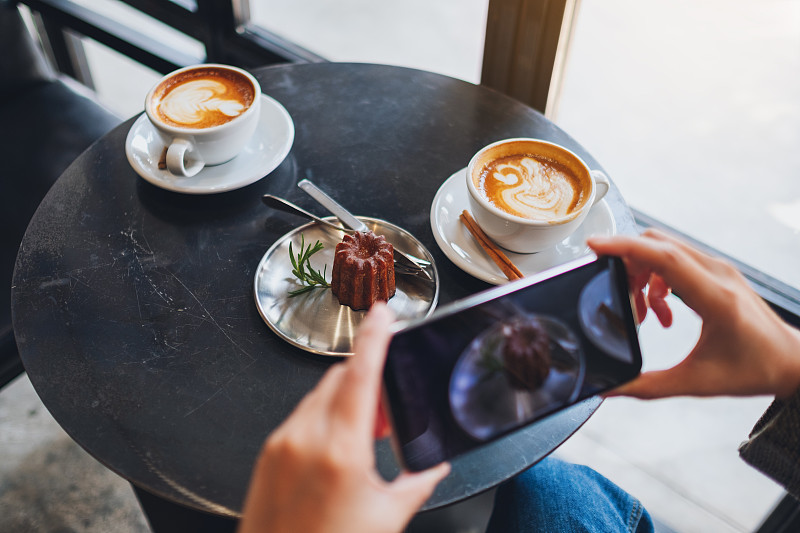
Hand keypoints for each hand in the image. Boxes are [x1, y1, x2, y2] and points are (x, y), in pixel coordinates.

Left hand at [238, 303, 449, 532]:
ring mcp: (282, 444)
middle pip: (340, 379)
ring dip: (347, 397)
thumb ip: (416, 484)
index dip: (375, 337)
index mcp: (340, 450)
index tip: (383, 313)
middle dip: (367, 375)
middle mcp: (305, 438)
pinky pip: (302, 416)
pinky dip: (326, 416)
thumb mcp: (386, 520)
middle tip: (389, 398)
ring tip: (368, 431)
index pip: (361, 375)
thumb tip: (434, 466)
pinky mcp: (269, 454)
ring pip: (320, 396)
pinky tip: (340, 444)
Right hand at [588, 229, 799, 399]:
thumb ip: (647, 387)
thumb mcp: (696, 383)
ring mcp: (718, 268)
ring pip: (664, 249)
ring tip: (643, 312)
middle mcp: (717, 274)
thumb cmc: (754, 370)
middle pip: (657, 246)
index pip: (664, 257)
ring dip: (641, 273)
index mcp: (715, 299)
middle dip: (627, 265)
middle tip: (621, 300)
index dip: (625, 247)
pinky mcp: (716, 271)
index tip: (595, 245)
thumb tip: (608, 388)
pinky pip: (675, 258)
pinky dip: (656, 277)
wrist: (792, 360)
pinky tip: (661, 309)